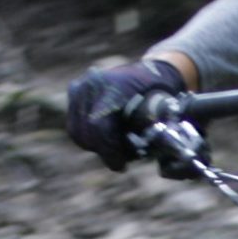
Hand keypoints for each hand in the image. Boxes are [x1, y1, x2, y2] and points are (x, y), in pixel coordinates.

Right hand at [65, 58, 187, 169]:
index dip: (109, 151)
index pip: (99, 126)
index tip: (121, 166)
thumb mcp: (162, 111)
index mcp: (113, 86)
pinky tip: (107, 140)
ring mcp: (80, 87)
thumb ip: (151, 130)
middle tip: (121, 161)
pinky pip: (75, 126)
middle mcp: (91, 84)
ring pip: (78, 132)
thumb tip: (146, 155)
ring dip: (96, 146)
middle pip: (86, 133)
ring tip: (116, 149)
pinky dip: (89, 138)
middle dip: (104, 152)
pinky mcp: (75, 93)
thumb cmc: (160, 93)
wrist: (150, 72)